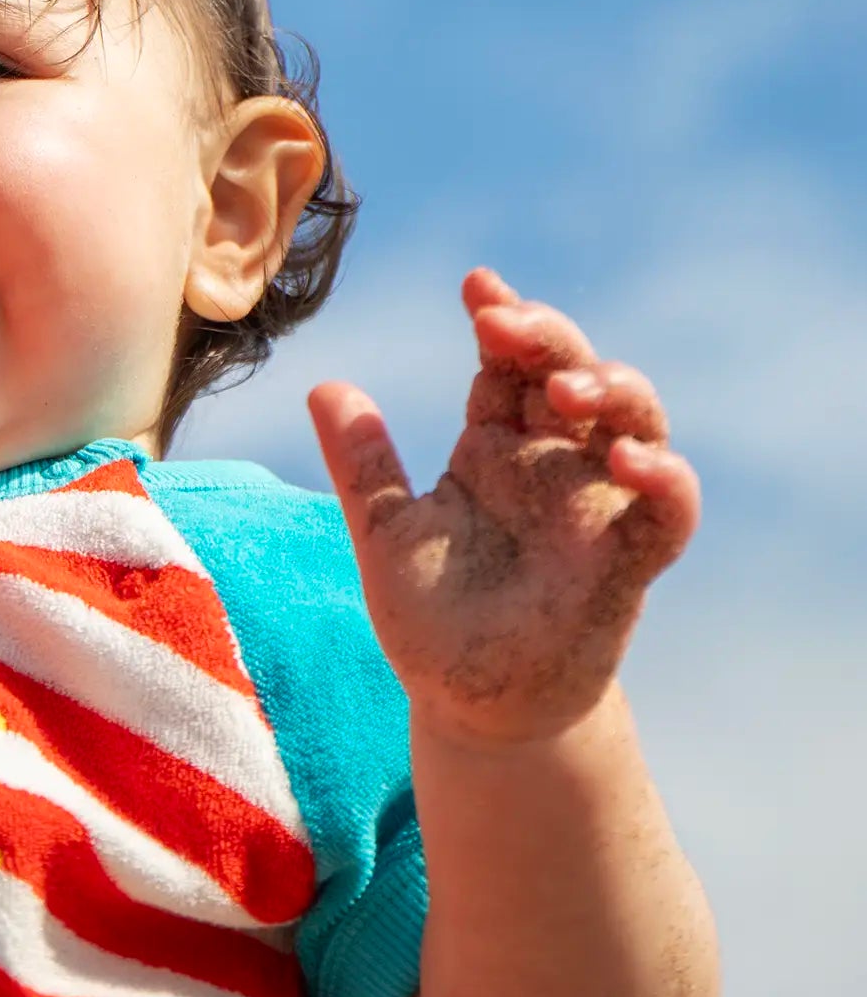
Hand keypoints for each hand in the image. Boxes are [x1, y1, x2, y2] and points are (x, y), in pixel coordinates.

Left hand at [310, 267, 699, 741]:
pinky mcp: (631, 560)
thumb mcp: (386, 534)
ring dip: (610, 389)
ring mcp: (599, 506)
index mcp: (497, 447)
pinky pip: (671, 509)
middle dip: (546, 337)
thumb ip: (365, 465)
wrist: (472, 708)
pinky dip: (665, 479)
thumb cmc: (434, 620)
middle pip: (571, 370)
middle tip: (501, 324)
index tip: (475, 287)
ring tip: (563, 389)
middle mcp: (555, 464)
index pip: (508, 363)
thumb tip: (324, 387)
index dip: (501, 318)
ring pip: (636, 421)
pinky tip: (631, 462)